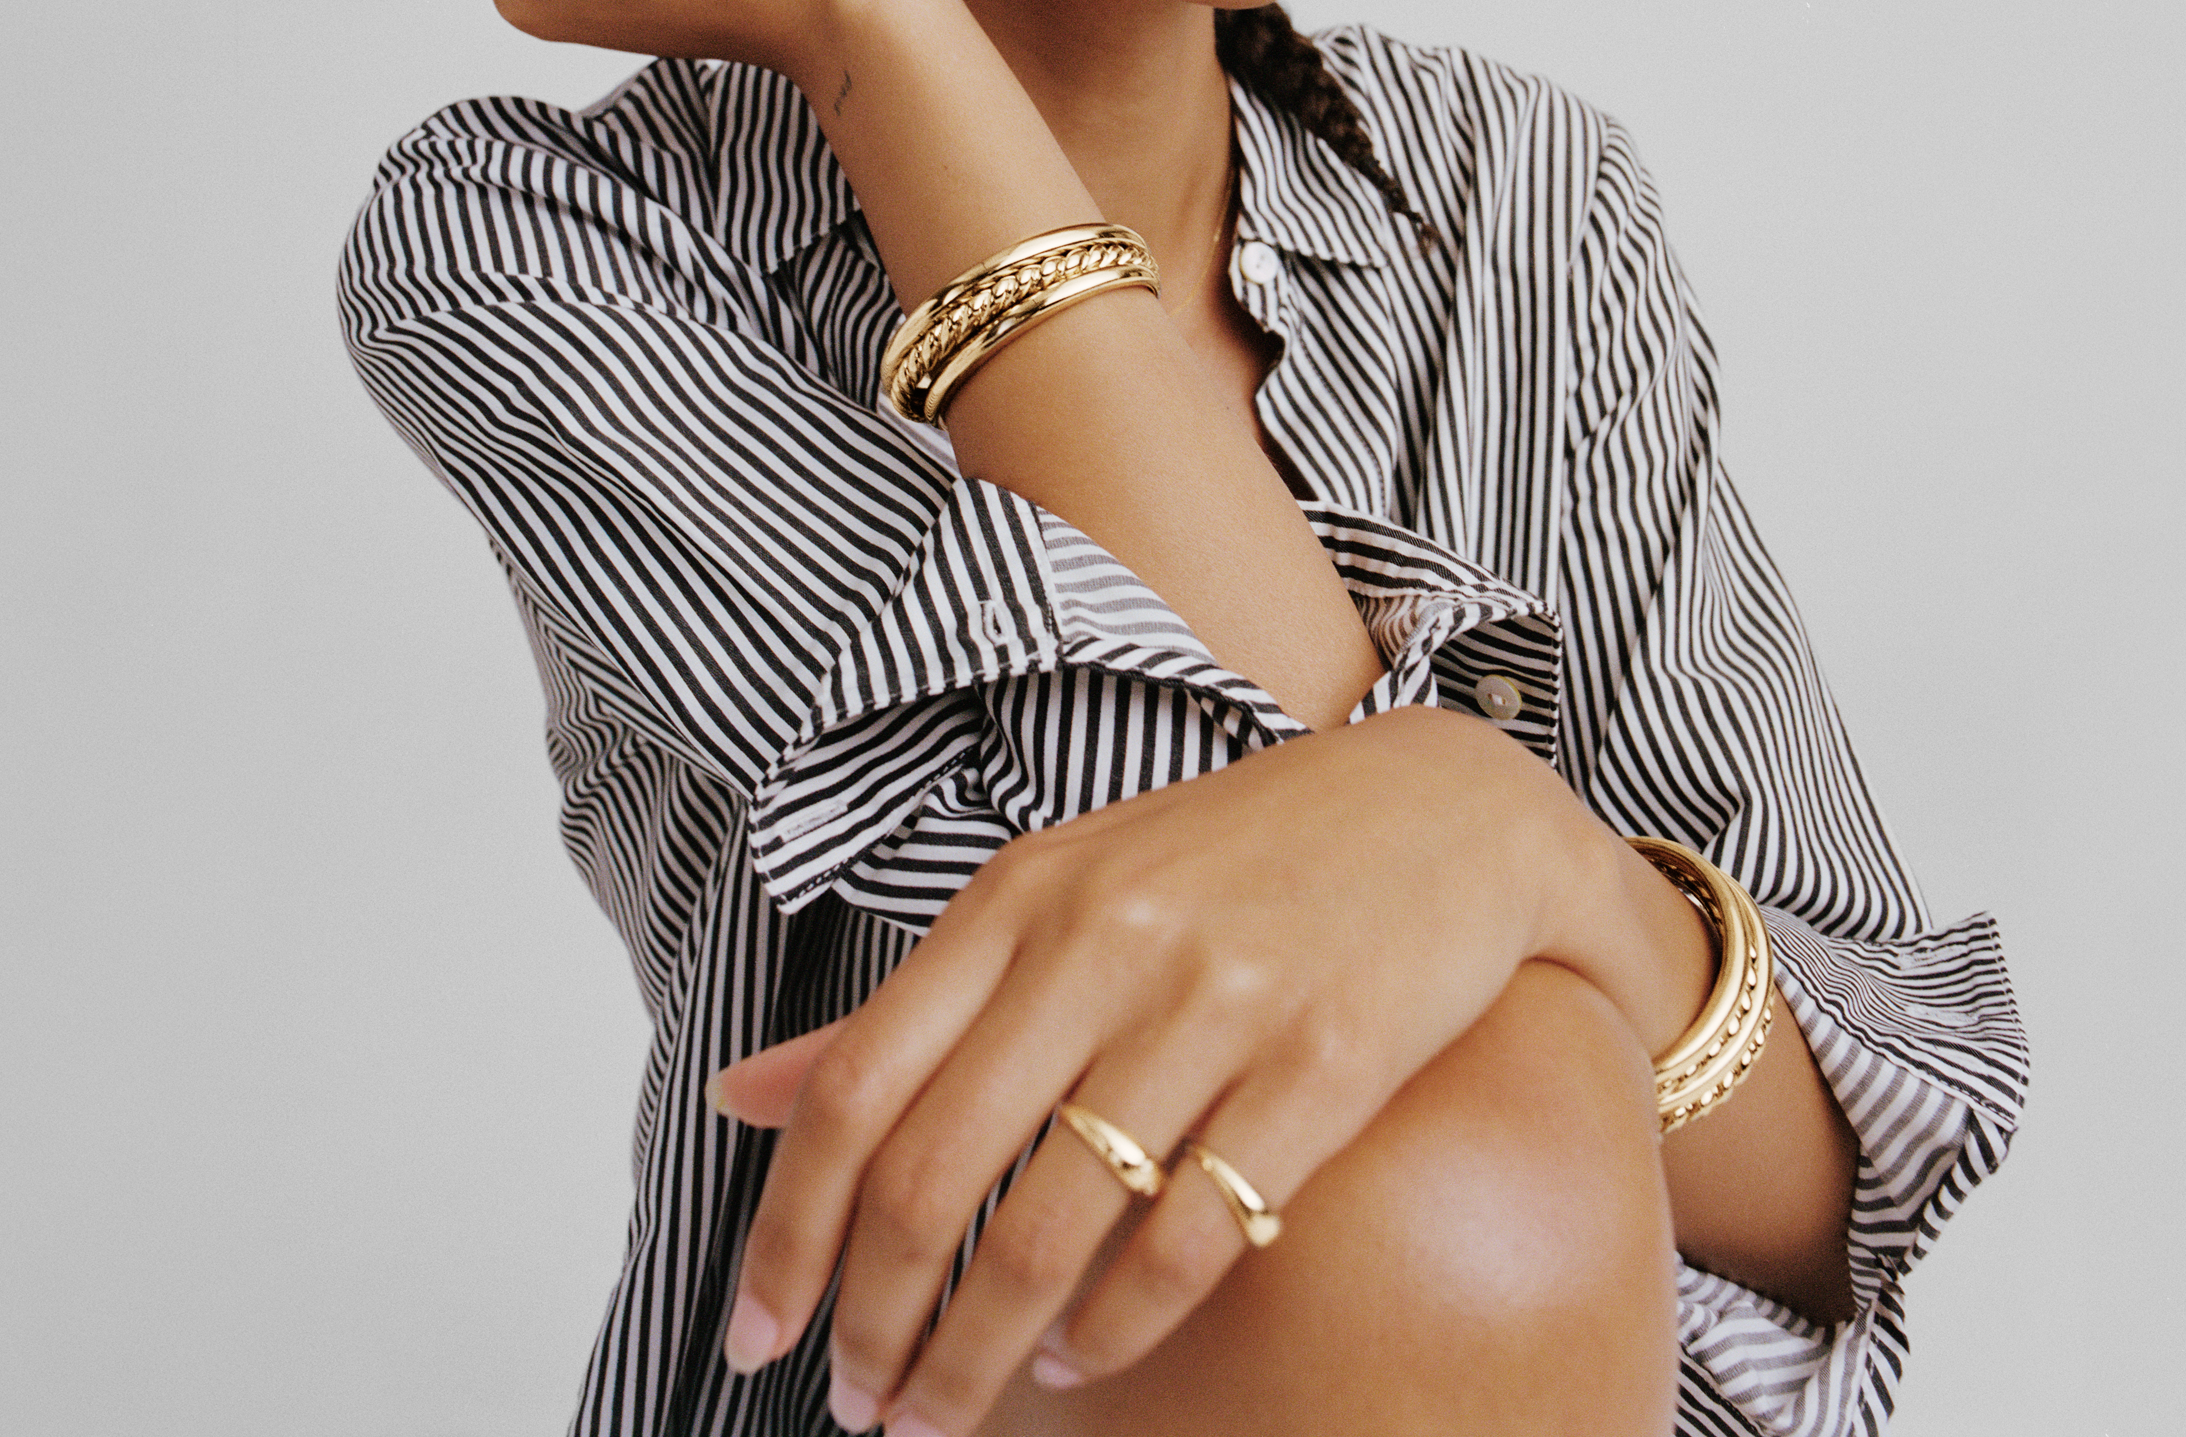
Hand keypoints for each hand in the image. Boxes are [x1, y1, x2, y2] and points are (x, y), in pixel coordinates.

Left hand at [713, 704, 1609, 1435]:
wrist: (1445, 808)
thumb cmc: (1231, 859)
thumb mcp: (1059, 891)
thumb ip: (916, 1001)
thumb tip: (741, 1092)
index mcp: (1021, 895)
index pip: (858, 1085)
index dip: (788, 1229)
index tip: (754, 1337)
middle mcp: (1101, 941)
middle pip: (938, 1174)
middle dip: (877, 1325)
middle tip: (860, 1412)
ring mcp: (1216, 1003)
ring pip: (1051, 1227)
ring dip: (978, 1355)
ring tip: (948, 1415)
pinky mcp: (1323, 1066)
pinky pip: (1188, 1237)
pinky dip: (1113, 1326)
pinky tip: (1078, 1357)